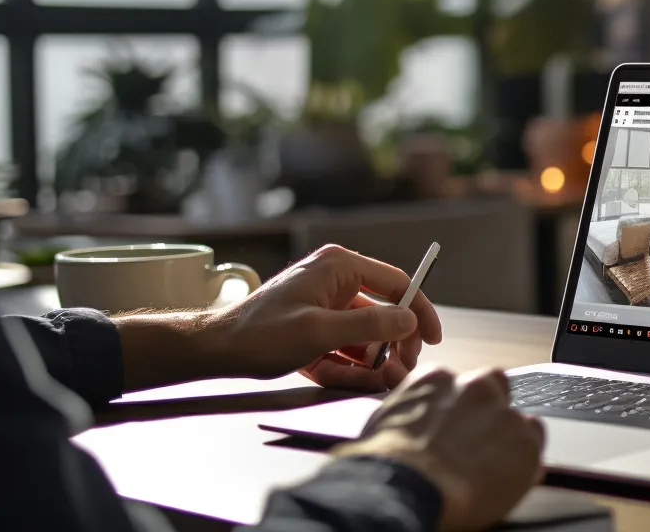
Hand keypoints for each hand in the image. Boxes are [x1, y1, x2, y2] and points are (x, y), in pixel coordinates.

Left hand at [209, 245, 442, 389]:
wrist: (216, 351)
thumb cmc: (260, 335)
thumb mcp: (319, 331)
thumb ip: (368, 325)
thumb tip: (408, 320)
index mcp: (338, 267)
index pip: (397, 282)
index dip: (420, 310)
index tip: (433, 338)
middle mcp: (335, 280)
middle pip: (384, 313)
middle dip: (393, 346)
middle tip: (398, 372)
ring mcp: (325, 305)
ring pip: (366, 336)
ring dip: (370, 363)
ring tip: (368, 382)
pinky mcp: (316, 327)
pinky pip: (345, 348)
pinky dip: (347, 367)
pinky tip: (341, 380)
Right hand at [335, 368, 544, 531]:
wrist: (407, 487)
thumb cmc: (386, 463)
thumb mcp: (385, 422)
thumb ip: (412, 411)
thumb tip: (413, 421)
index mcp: (437, 379)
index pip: (460, 384)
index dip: (461, 406)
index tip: (456, 425)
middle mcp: (475, 388)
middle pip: (496, 388)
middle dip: (490, 410)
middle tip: (476, 442)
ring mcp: (504, 413)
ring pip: (518, 420)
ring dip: (507, 440)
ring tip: (488, 469)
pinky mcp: (526, 443)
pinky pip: (535, 449)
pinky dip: (523, 464)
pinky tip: (503, 481)